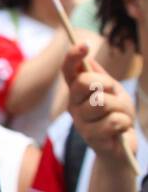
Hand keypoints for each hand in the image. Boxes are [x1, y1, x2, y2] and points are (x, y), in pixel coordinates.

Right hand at [62, 43, 136, 158]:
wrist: (121, 147)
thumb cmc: (115, 116)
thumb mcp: (112, 92)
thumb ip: (100, 76)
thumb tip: (87, 58)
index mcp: (77, 92)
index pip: (68, 70)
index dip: (73, 56)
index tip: (84, 44)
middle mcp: (73, 105)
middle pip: (85, 82)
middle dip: (107, 85)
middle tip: (114, 96)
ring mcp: (80, 121)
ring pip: (102, 102)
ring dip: (120, 107)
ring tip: (119, 115)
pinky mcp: (90, 137)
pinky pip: (113, 120)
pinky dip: (123, 123)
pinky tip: (119, 129)